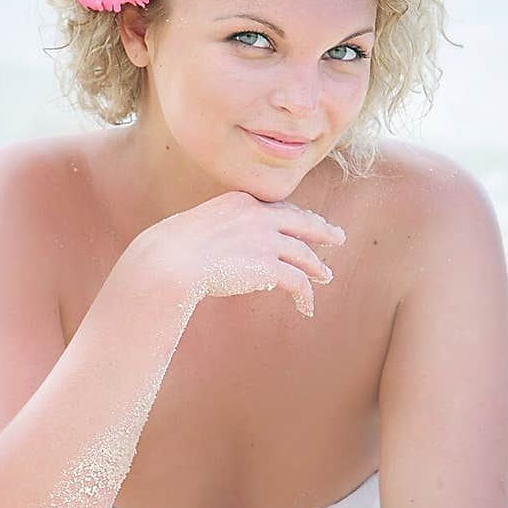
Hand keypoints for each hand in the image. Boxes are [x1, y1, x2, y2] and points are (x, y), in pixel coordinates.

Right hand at [128, 189, 346, 318]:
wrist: (170, 260)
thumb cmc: (172, 250)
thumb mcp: (197, 228)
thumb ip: (218, 232)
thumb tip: (221, 249)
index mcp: (241, 201)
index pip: (278, 209)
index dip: (297, 218)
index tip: (310, 222)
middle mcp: (258, 215)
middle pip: (300, 222)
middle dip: (321, 231)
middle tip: (337, 237)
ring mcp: (265, 239)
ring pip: (303, 253)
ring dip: (316, 266)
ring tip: (325, 276)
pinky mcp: (268, 266)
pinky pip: (298, 281)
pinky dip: (306, 295)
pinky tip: (307, 306)